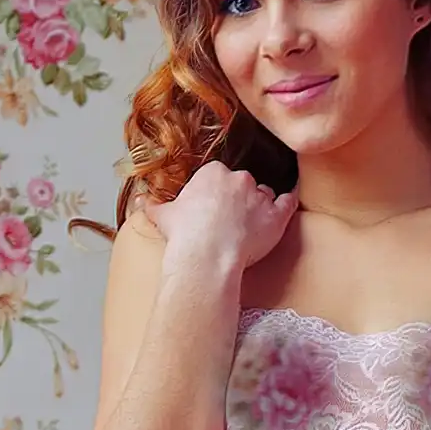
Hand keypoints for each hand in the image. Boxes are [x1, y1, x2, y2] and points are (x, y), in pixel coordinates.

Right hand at [140, 160, 296, 272]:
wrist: (206, 255)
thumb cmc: (185, 235)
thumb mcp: (163, 216)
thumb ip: (154, 205)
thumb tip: (140, 200)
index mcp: (212, 173)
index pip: (218, 176)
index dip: (216, 193)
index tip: (212, 207)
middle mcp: (239, 179)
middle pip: (243, 183)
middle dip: (238, 198)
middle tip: (230, 220)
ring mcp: (260, 196)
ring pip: (264, 194)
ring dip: (260, 205)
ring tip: (252, 223)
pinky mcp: (276, 216)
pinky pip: (288, 202)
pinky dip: (289, 201)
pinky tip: (290, 200)